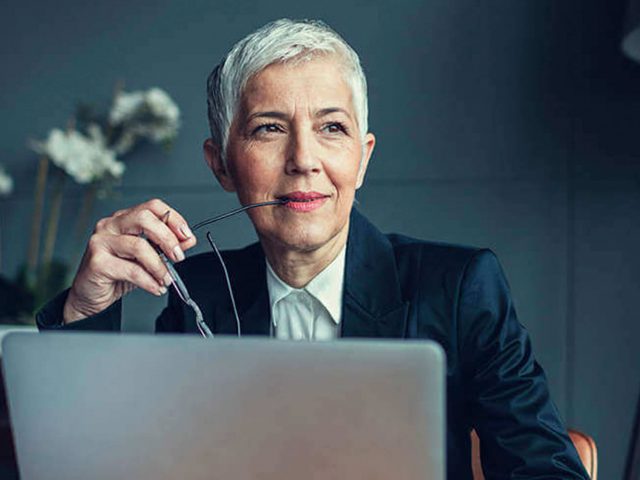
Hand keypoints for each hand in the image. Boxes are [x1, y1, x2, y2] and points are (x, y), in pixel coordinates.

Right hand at [63, 198, 196, 323]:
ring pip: (139, 246)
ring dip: (159, 266)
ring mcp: (101, 241)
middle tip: (178, 257)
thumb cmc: (117, 273)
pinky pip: (131, 269)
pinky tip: (156, 287)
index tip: (187, 236)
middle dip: (168, 238)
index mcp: (124, 219)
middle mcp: (111, 225)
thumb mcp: (148, 258)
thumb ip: (167, 247)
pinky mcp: (97, 261)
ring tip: (166, 279)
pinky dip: (149, 281)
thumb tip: (188, 240)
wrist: (90, 295)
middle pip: (145, 219)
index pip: (153, 206)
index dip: (174, 219)